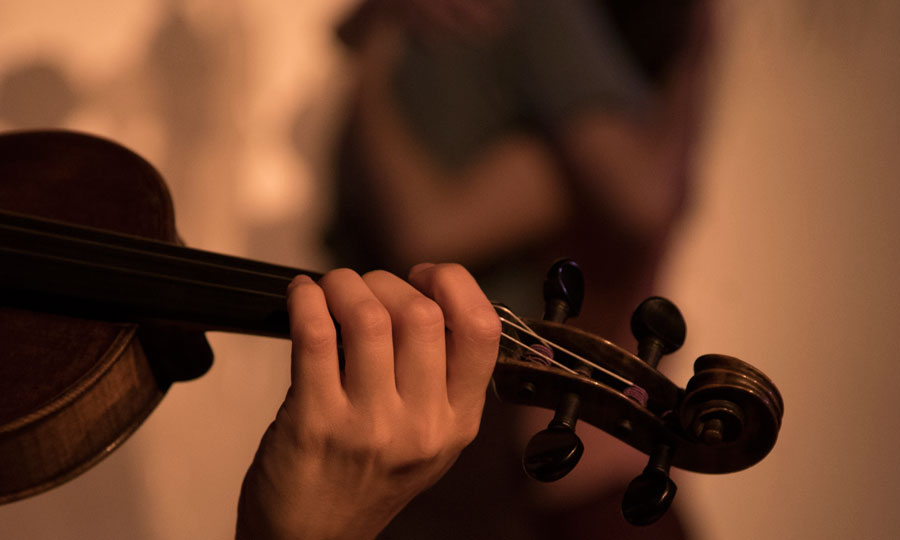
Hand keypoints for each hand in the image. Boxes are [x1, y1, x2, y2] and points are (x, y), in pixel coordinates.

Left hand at [236, 263, 500, 539]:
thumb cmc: (363, 482)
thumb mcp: (427, 440)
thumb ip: (436, 378)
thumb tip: (422, 294)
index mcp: (458, 422)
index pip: (481, 331)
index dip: (454, 285)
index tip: (425, 276)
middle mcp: (421, 425)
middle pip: (421, 313)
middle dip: (385, 281)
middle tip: (362, 286)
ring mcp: (369, 425)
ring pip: (368, 317)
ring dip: (342, 284)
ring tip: (329, 289)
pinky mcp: (315, 422)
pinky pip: (315, 334)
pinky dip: (305, 300)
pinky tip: (302, 297)